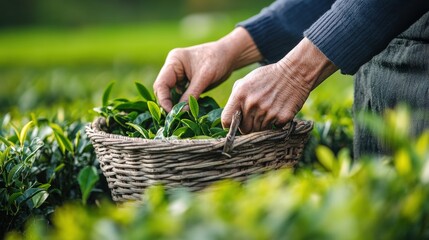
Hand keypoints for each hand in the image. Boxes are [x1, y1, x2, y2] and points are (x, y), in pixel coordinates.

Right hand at [153, 27, 261, 111]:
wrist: (229, 56)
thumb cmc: (218, 60)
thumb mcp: (204, 78)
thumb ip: (191, 95)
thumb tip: (181, 112)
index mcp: (174, 61)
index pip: (161, 84)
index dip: (163, 100)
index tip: (171, 114)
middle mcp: (172, 68)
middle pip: (163, 90)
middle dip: (167, 104)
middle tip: (174, 119)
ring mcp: (178, 75)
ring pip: (170, 94)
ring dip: (174, 105)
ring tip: (179, 118)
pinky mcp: (186, 83)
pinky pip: (179, 95)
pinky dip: (181, 104)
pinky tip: (186, 112)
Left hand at [221, 38, 337, 132]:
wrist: (295, 72)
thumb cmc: (268, 77)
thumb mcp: (247, 81)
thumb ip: (236, 97)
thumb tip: (230, 116)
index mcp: (240, 94)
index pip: (226, 120)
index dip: (230, 125)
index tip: (236, 124)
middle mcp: (252, 104)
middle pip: (244, 129)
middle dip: (248, 126)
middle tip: (255, 118)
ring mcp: (267, 112)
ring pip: (259, 130)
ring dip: (262, 125)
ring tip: (267, 112)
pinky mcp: (282, 117)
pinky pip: (274, 129)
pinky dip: (275, 124)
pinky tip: (278, 112)